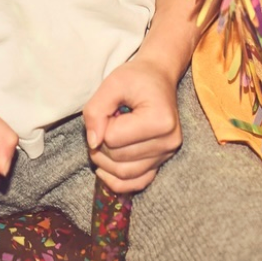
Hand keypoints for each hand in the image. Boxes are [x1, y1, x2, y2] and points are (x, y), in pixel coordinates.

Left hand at [82, 55, 182, 193]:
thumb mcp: (112, 83)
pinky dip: (118, 181)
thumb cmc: (136, 78)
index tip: (108, 109)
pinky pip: (138, 183)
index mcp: (160, 120)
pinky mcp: (162, 161)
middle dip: (100, 144)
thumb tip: (93, 143)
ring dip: (104, 162)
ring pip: (124, 174)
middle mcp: (168, 141)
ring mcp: (167, 154)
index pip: (113, 138)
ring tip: (103, 140)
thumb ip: (96, 111)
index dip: (102, 125)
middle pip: (118, 159)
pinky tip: (104, 168)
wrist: (158, 77)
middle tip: (102, 123)